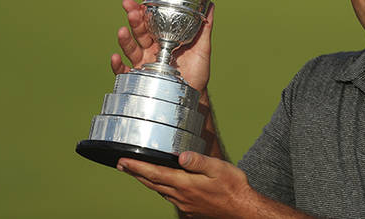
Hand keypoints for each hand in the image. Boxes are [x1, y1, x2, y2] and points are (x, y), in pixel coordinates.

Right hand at [110, 0, 214, 93]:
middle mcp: (151, 49)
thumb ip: (205, 27)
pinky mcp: (139, 79)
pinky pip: (124, 72)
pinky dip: (117, 65)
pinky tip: (115, 57)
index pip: (151, 21)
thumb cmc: (197, 70)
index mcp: (163, 39)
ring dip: (125, 39)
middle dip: (134, 20)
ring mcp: (144, 64)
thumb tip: (210, 4)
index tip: (139, 2)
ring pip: (130, 49)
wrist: (194, 94)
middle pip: (139, 32)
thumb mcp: (202, 46)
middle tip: (130, 9)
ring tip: (122, 31)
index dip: (144, 11)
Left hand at [117, 152, 254, 218]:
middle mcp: (181, 195)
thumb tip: (182, 155)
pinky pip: (170, 197)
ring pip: (159, 191)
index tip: (123, 161)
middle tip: (122, 165)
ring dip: (147, 180)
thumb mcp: (218, 168)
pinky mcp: (190, 209)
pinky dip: (161, 188)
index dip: (136, 167)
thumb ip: (198, 161)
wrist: (242, 210)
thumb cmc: (233, 187)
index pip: (155, 173)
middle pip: (152, 183)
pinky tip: (164, 185)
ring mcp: (184, 204)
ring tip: (139, 172)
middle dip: (136, 173)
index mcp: (185, 184)